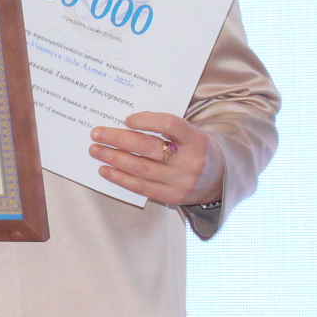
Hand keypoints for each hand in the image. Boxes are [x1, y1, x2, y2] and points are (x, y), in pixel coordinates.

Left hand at [90, 110, 216, 205]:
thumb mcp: (191, 134)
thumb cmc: (197, 150)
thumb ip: (166, 128)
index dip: (147, 120)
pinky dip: (121, 178)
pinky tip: (106, 170)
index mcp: (196, 139)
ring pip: (141, 169)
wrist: (220, 180)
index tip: (127, 119)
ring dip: (114, 159)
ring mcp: (181, 181)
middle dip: (119, 139)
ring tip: (96, 150)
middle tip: (97, 133)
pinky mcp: (172, 197)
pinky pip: (142, 187)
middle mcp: (190, 161)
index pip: (170, 125)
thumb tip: (127, 123)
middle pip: (149, 148)